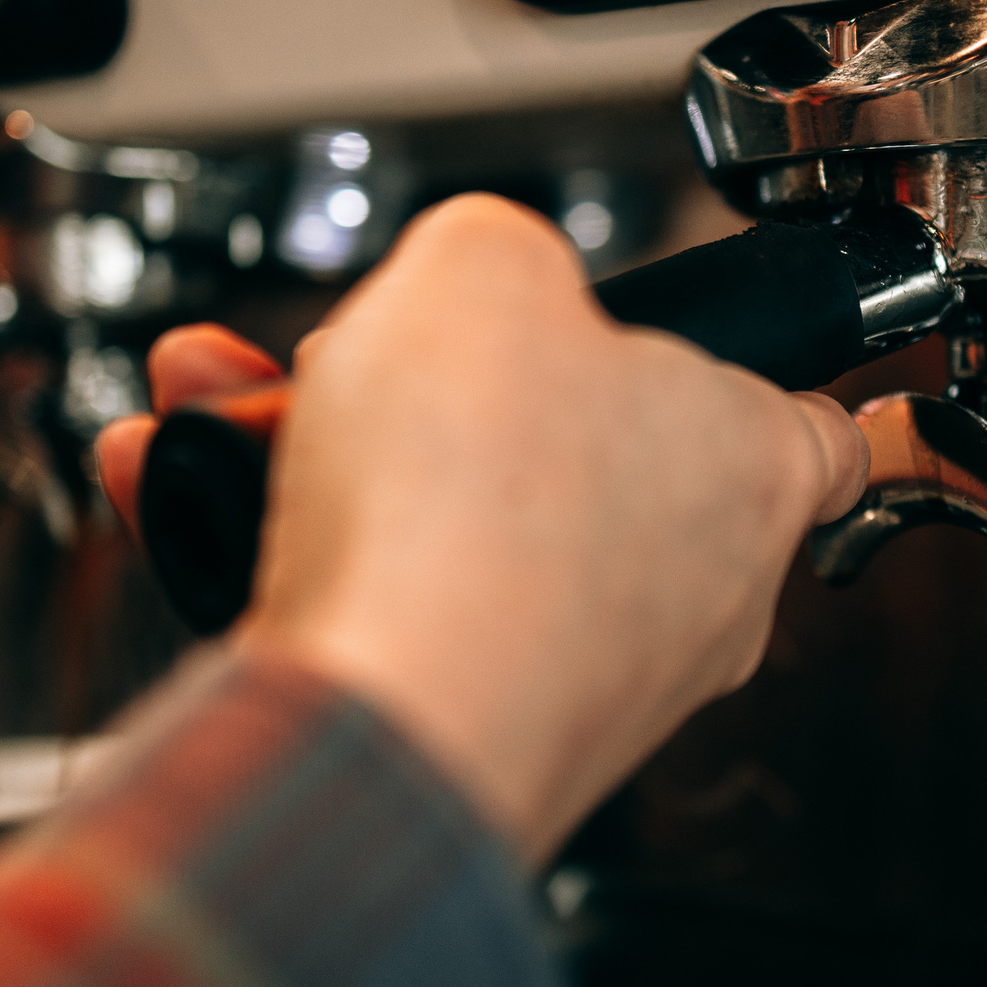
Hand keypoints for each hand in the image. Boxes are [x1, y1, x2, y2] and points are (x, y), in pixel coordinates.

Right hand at [96, 194, 866, 864]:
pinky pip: (376, 614)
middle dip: (444, 387)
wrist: (375, 729)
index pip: (804, 424)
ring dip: (331, 453)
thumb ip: (498, 248)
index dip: (742, 366)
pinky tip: (182, 482)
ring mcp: (580, 682)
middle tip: (368, 354)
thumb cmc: (473, 522)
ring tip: (227, 406)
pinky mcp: (467, 738)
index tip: (697, 354)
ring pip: (453, 531)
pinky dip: (277, 547)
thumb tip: (482, 275)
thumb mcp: (482, 264)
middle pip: (578, 456)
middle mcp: (688, 595)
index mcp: (748, 470)